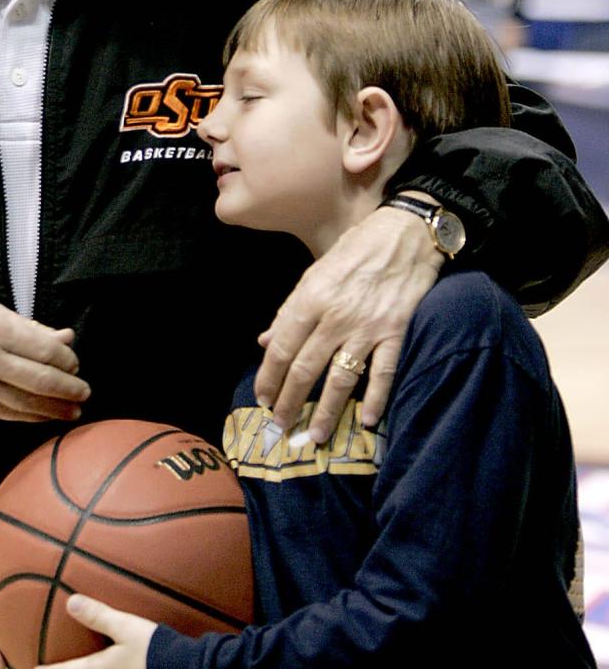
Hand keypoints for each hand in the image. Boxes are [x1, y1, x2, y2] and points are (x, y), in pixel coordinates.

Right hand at [0, 296, 89, 421]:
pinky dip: (29, 416)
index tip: (75, 365)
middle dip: (68, 388)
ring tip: (73, 411)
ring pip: (27, 401)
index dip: (66, 360)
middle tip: (84, 392)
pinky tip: (44, 417)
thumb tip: (65, 337)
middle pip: (41, 378)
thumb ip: (28, 327)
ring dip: (55, 408)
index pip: (45, 349)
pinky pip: (6, 413)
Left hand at [254, 203, 442, 440]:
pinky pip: (384, 372)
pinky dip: (376, 399)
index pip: (282, 347)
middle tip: (281, 424)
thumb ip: (290, 310)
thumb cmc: (355, 251)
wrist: (404, 234)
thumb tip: (266, 342)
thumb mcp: (315, 273)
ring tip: (315, 434)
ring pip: (341, 378)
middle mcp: (335, 316)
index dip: (269, 376)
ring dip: (326, 410)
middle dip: (290, 400)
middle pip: (306, 368)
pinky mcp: (397, 332)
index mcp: (310, 299)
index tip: (262, 398)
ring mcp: (368, 327)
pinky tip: (366, 420)